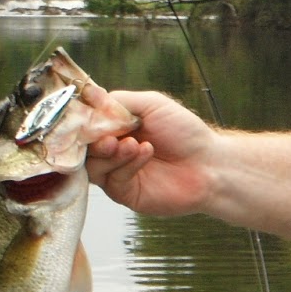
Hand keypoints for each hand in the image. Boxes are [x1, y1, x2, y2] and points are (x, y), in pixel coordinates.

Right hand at [80, 86, 215, 216]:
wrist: (209, 163)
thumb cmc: (184, 131)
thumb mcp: (152, 104)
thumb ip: (119, 102)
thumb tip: (90, 99)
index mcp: (115, 128)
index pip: (85, 124)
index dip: (81, 121)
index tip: (83, 116)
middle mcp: (111, 150)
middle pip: (82, 148)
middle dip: (92, 141)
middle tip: (108, 137)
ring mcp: (116, 172)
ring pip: (92, 165)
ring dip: (108, 153)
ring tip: (131, 144)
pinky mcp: (124, 193)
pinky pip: (112, 180)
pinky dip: (126, 164)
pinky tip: (145, 152)